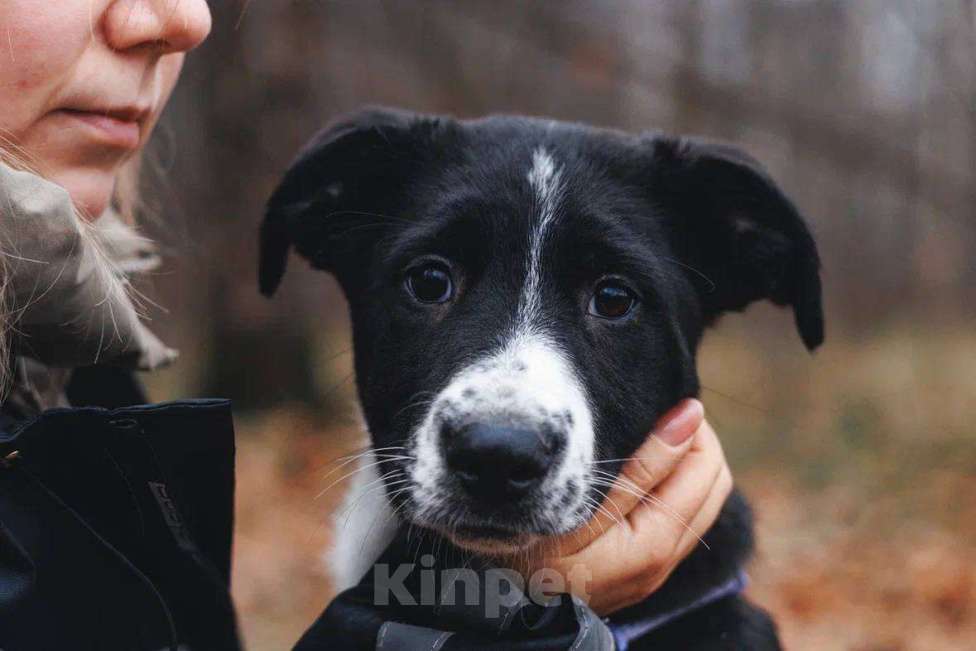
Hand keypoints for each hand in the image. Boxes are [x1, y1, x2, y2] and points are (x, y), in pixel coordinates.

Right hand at [524, 399, 732, 614]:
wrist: (500, 603)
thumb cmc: (528, 545)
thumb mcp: (576, 501)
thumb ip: (641, 464)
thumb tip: (689, 417)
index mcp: (652, 546)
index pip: (706, 469)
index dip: (693, 427)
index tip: (666, 400)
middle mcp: (662, 563)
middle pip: (714, 484)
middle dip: (696, 443)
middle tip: (660, 412)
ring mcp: (653, 570)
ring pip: (702, 501)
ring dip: (688, 463)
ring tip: (651, 434)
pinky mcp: (641, 569)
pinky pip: (681, 518)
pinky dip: (675, 485)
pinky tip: (642, 467)